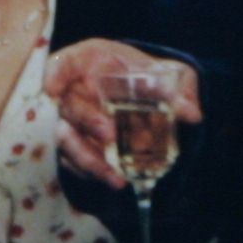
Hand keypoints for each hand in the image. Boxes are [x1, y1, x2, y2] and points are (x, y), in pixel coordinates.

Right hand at [47, 40, 199, 187]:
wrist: (146, 96)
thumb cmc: (146, 75)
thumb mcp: (167, 74)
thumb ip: (179, 88)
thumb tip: (192, 113)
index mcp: (87, 62)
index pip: (62, 64)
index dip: (54, 75)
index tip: (51, 90)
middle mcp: (73, 91)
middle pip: (68, 107)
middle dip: (86, 122)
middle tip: (109, 135)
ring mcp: (72, 121)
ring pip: (67, 141)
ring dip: (88, 159)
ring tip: (115, 177)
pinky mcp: (78, 145)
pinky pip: (76, 161)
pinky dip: (94, 172)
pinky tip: (115, 180)